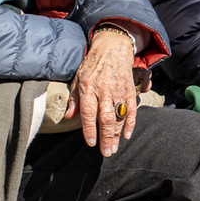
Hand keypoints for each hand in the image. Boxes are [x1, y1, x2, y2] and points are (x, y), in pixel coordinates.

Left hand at [66, 27, 137, 156]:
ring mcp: (117, 90)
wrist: (112, 48)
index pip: (87, 112)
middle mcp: (103, 90)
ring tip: (114, 148)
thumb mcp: (77, 79)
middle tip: (106, 152)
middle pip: (105, 117)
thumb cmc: (92, 65)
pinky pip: (131, 108)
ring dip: (116, 134)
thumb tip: (68, 117)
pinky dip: (130, 122)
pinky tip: (126, 134)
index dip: (89, 128)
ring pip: (118, 115)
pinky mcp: (128, 89)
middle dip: (106, 137)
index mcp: (87, 87)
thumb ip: (74, 99)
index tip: (91, 143)